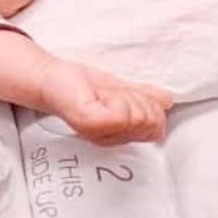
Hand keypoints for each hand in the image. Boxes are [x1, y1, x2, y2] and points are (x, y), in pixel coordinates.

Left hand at [36, 59, 172, 145]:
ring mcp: (101, 132)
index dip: (147, 103)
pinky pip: (123, 113)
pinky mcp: (90, 121)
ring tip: (104, 95)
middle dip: (137, 99)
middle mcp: (112, 138)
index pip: (158, 125)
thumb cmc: (81, 86)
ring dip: (125, 95)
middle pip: (153, 120)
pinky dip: (116, 97)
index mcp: (122, 134)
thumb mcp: (121, 90)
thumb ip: (145, 96)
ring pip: (141, 115)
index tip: (124, 95)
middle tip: (113, 94)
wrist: (51, 79)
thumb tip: (167, 99)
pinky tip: (99, 97)